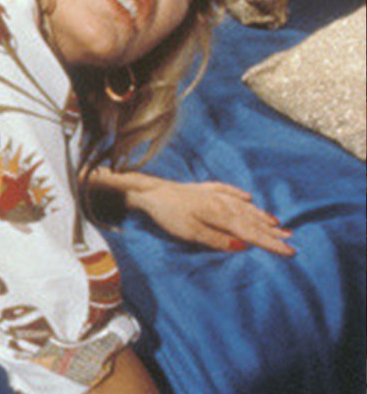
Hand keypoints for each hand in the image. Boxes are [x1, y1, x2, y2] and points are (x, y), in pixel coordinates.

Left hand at [127, 180, 294, 255]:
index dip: (270, 243)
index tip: (290, 251)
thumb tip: (242, 245)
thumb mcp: (190, 232)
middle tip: (291, 239)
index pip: (251, 232)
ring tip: (277, 223)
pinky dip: (240, 196)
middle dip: (271, 231)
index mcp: (220, 214)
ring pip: (243, 206)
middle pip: (251, 219)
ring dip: (260, 215)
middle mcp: (221, 202)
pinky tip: (247, 198)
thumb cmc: (168, 214)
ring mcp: (213, 194)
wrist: (149, 191)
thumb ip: (216, 239)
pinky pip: (228, 192)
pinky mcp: (202, 189)